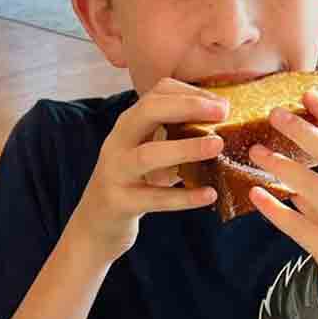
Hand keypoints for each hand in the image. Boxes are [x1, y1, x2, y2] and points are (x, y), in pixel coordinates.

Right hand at [65, 78, 226, 264]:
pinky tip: (209, 195)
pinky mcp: (119, 203)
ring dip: (185, 148)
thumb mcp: (150, 153)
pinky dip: (183, 197)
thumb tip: (222, 125)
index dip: (191, 94)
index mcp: (129, 124)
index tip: (222, 104)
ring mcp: (115, 172)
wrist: (95, 225)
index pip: (157, 93)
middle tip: (223, 112)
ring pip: (149, 155)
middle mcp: (118, 142)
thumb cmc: (133, 184)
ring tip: (217, 146)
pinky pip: (153, 198)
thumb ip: (175, 137)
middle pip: (148, 111)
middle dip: (187, 107)